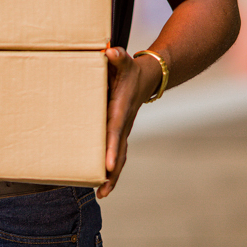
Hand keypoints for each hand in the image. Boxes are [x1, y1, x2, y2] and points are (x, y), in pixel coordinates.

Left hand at [98, 46, 157, 197]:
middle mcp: (123, 124)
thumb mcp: (124, 62)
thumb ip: (117, 57)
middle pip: (120, 152)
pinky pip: (117, 154)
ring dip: (112, 177)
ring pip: (120, 157)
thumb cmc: (130, 70)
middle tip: (102, 191)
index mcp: (121, 110)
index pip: (115, 131)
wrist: (146, 78)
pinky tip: (99, 183)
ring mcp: (124, 131)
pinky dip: (111, 170)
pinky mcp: (120, 133)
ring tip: (101, 194)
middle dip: (112, 172)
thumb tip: (109, 52)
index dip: (112, 148)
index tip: (108, 165)